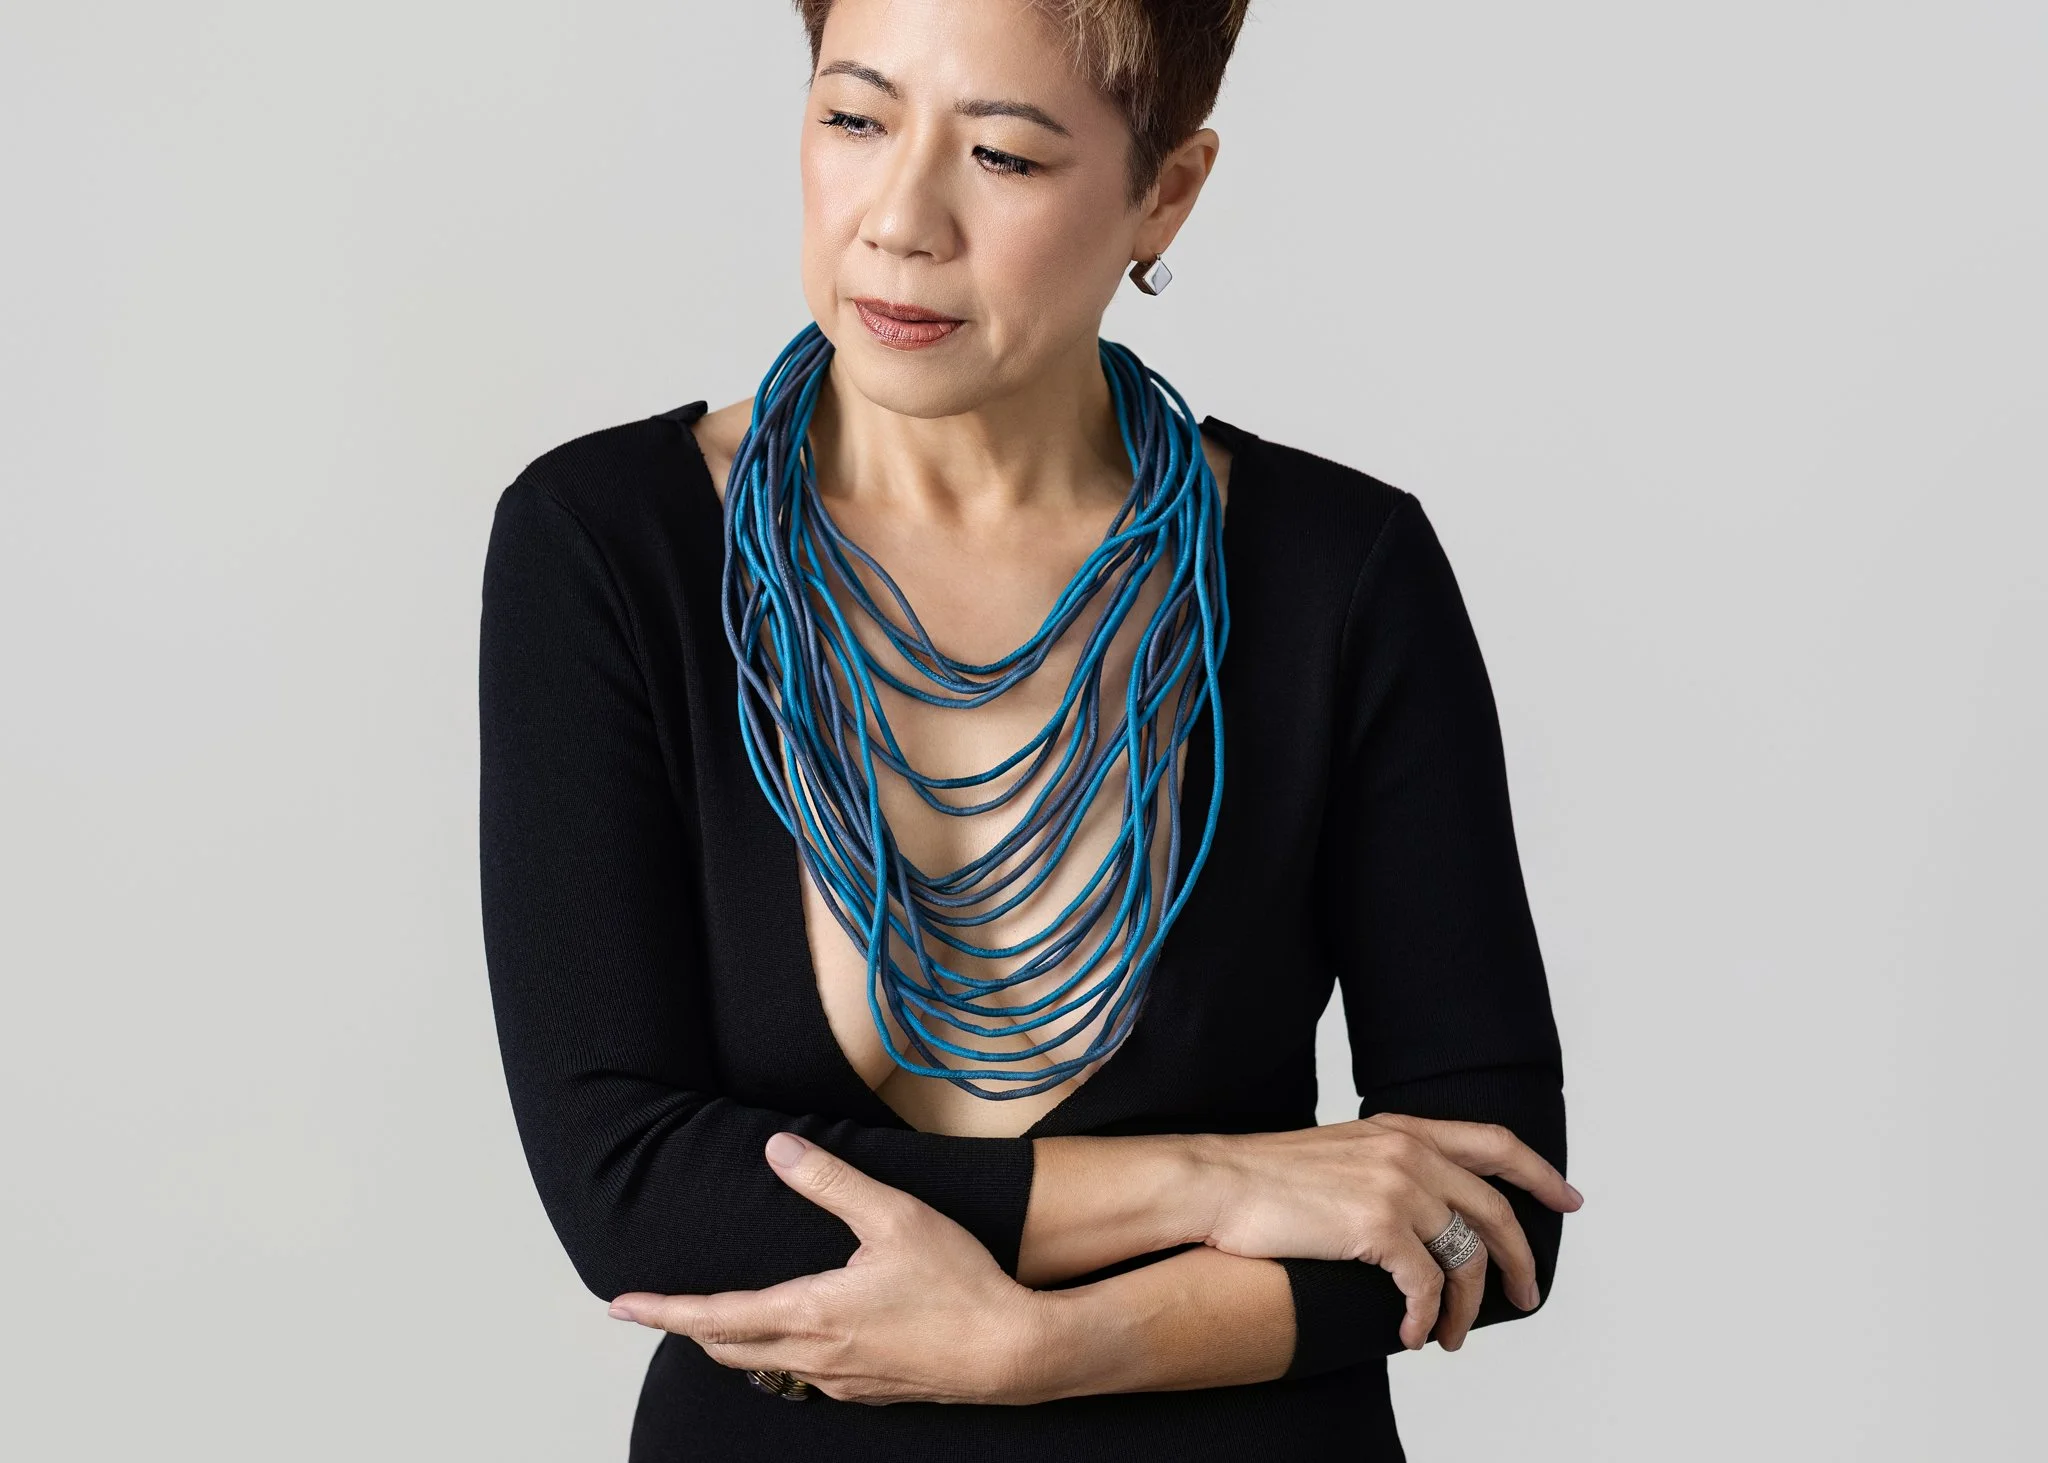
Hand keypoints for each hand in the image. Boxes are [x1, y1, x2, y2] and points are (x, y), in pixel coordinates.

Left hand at [604, 1131, 1052, 1405]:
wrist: (1012, 1352)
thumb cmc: (958, 1282)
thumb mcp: (896, 1216)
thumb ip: (833, 1182)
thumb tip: (779, 1149)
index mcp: (810, 1312)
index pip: (714, 1315)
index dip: (663, 1309)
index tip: (621, 1305)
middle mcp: (813, 1356)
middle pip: (728, 1348)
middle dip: (690, 1326)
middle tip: (659, 1307)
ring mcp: (840, 1382)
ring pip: (765, 1367)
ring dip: (734, 1341)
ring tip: (720, 1316)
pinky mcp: (869, 1392)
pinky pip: (806, 1378)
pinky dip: (782, 1355)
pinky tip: (802, 1335)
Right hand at [1193, 1114, 1582, 1351]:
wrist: (1215, 1183)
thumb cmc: (1263, 1177)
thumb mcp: (1339, 1153)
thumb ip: (1385, 1166)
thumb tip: (1416, 1210)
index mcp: (1402, 1130)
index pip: (1494, 1142)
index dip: (1539, 1172)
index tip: (1567, 1199)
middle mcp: (1409, 1151)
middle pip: (1495, 1212)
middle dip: (1518, 1262)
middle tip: (1525, 1296)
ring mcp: (1397, 1186)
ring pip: (1465, 1258)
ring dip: (1466, 1308)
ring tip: (1452, 1336)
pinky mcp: (1378, 1225)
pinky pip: (1426, 1286)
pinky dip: (1425, 1318)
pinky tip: (1411, 1335)